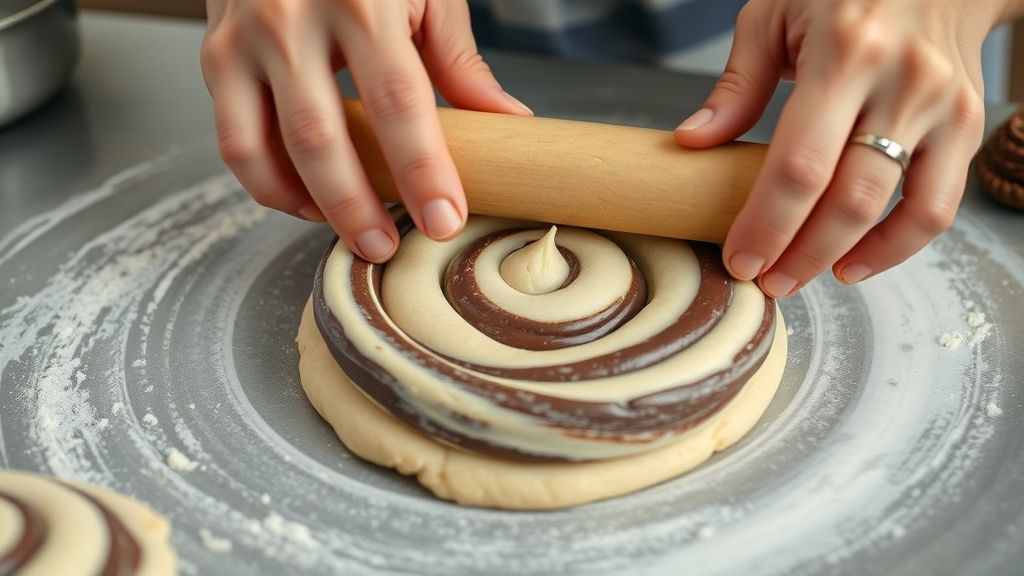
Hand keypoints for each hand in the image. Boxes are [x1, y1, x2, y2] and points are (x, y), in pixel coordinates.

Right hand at [201, 0, 531, 261]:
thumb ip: (457, 59)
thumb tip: (506, 122)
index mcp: (359, 2)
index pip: (399, 105)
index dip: (422, 171)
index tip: (444, 220)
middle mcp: (291, 20)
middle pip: (321, 139)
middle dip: (357, 207)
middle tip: (387, 248)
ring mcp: (243, 40)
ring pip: (262, 149)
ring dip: (306, 206)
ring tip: (349, 232)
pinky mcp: (214, 55)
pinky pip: (234, 140)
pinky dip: (268, 182)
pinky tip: (305, 200)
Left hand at [674, 0, 1004, 296]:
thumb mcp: (775, 15)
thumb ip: (737, 85)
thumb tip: (693, 144)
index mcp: (847, 51)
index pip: (800, 164)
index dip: (766, 223)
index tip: (739, 258)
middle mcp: (904, 81)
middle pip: (849, 197)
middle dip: (800, 253)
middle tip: (765, 280)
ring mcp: (943, 106)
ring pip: (899, 209)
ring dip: (844, 257)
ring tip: (800, 276)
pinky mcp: (968, 125)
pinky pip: (939, 206)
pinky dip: (898, 245)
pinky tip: (855, 262)